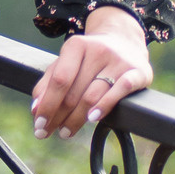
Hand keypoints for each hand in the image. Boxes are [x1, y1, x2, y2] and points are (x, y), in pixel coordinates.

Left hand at [30, 6, 151, 140]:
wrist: (125, 41)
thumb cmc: (89, 58)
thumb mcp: (67, 62)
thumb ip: (48, 82)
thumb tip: (36, 109)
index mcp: (76, 45)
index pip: (59, 80)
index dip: (47, 104)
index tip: (39, 124)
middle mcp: (98, 51)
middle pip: (74, 91)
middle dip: (58, 116)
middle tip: (49, 132)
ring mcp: (119, 61)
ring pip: (92, 96)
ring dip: (76, 119)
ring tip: (66, 132)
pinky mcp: (138, 72)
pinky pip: (120, 92)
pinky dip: (104, 107)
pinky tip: (92, 119)